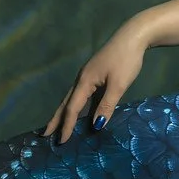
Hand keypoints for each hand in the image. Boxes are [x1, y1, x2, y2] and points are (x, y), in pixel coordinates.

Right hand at [42, 24, 148, 144]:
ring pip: (73, 99)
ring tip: (57, 126)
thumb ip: (107, 105)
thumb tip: (96, 126)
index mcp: (84, 81)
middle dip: (56, 119)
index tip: (61, 141)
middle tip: (45, 134)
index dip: (67, 126)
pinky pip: (83, 95)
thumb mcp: (118, 85)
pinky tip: (81, 113)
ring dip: (65, 113)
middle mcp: (82, 79)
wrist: (133, 36)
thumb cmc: (126, 60)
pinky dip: (78, 107)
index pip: (72, 108)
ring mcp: (88, 76)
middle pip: (66, 103)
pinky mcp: (96, 75)